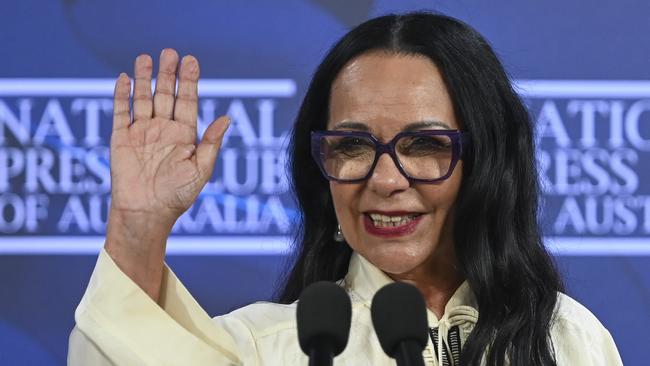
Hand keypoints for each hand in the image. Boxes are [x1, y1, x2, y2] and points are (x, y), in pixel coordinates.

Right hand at [105, 49, 228, 299]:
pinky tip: (124, 78)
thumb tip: (226, 118)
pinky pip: (121, 113)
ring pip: (143, 99)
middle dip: (168, 74)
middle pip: (166, 95)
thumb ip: (211, 143)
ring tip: (146, 57)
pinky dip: (121, 96)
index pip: (187, 101)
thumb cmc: (177, 197)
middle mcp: (164, 130)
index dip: (189, 81)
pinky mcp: (122, 140)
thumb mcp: (200, 170)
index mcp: (185, 136)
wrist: (146, 214)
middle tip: (170, 52)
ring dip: (144, 78)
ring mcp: (142, 133)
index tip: (191, 60)